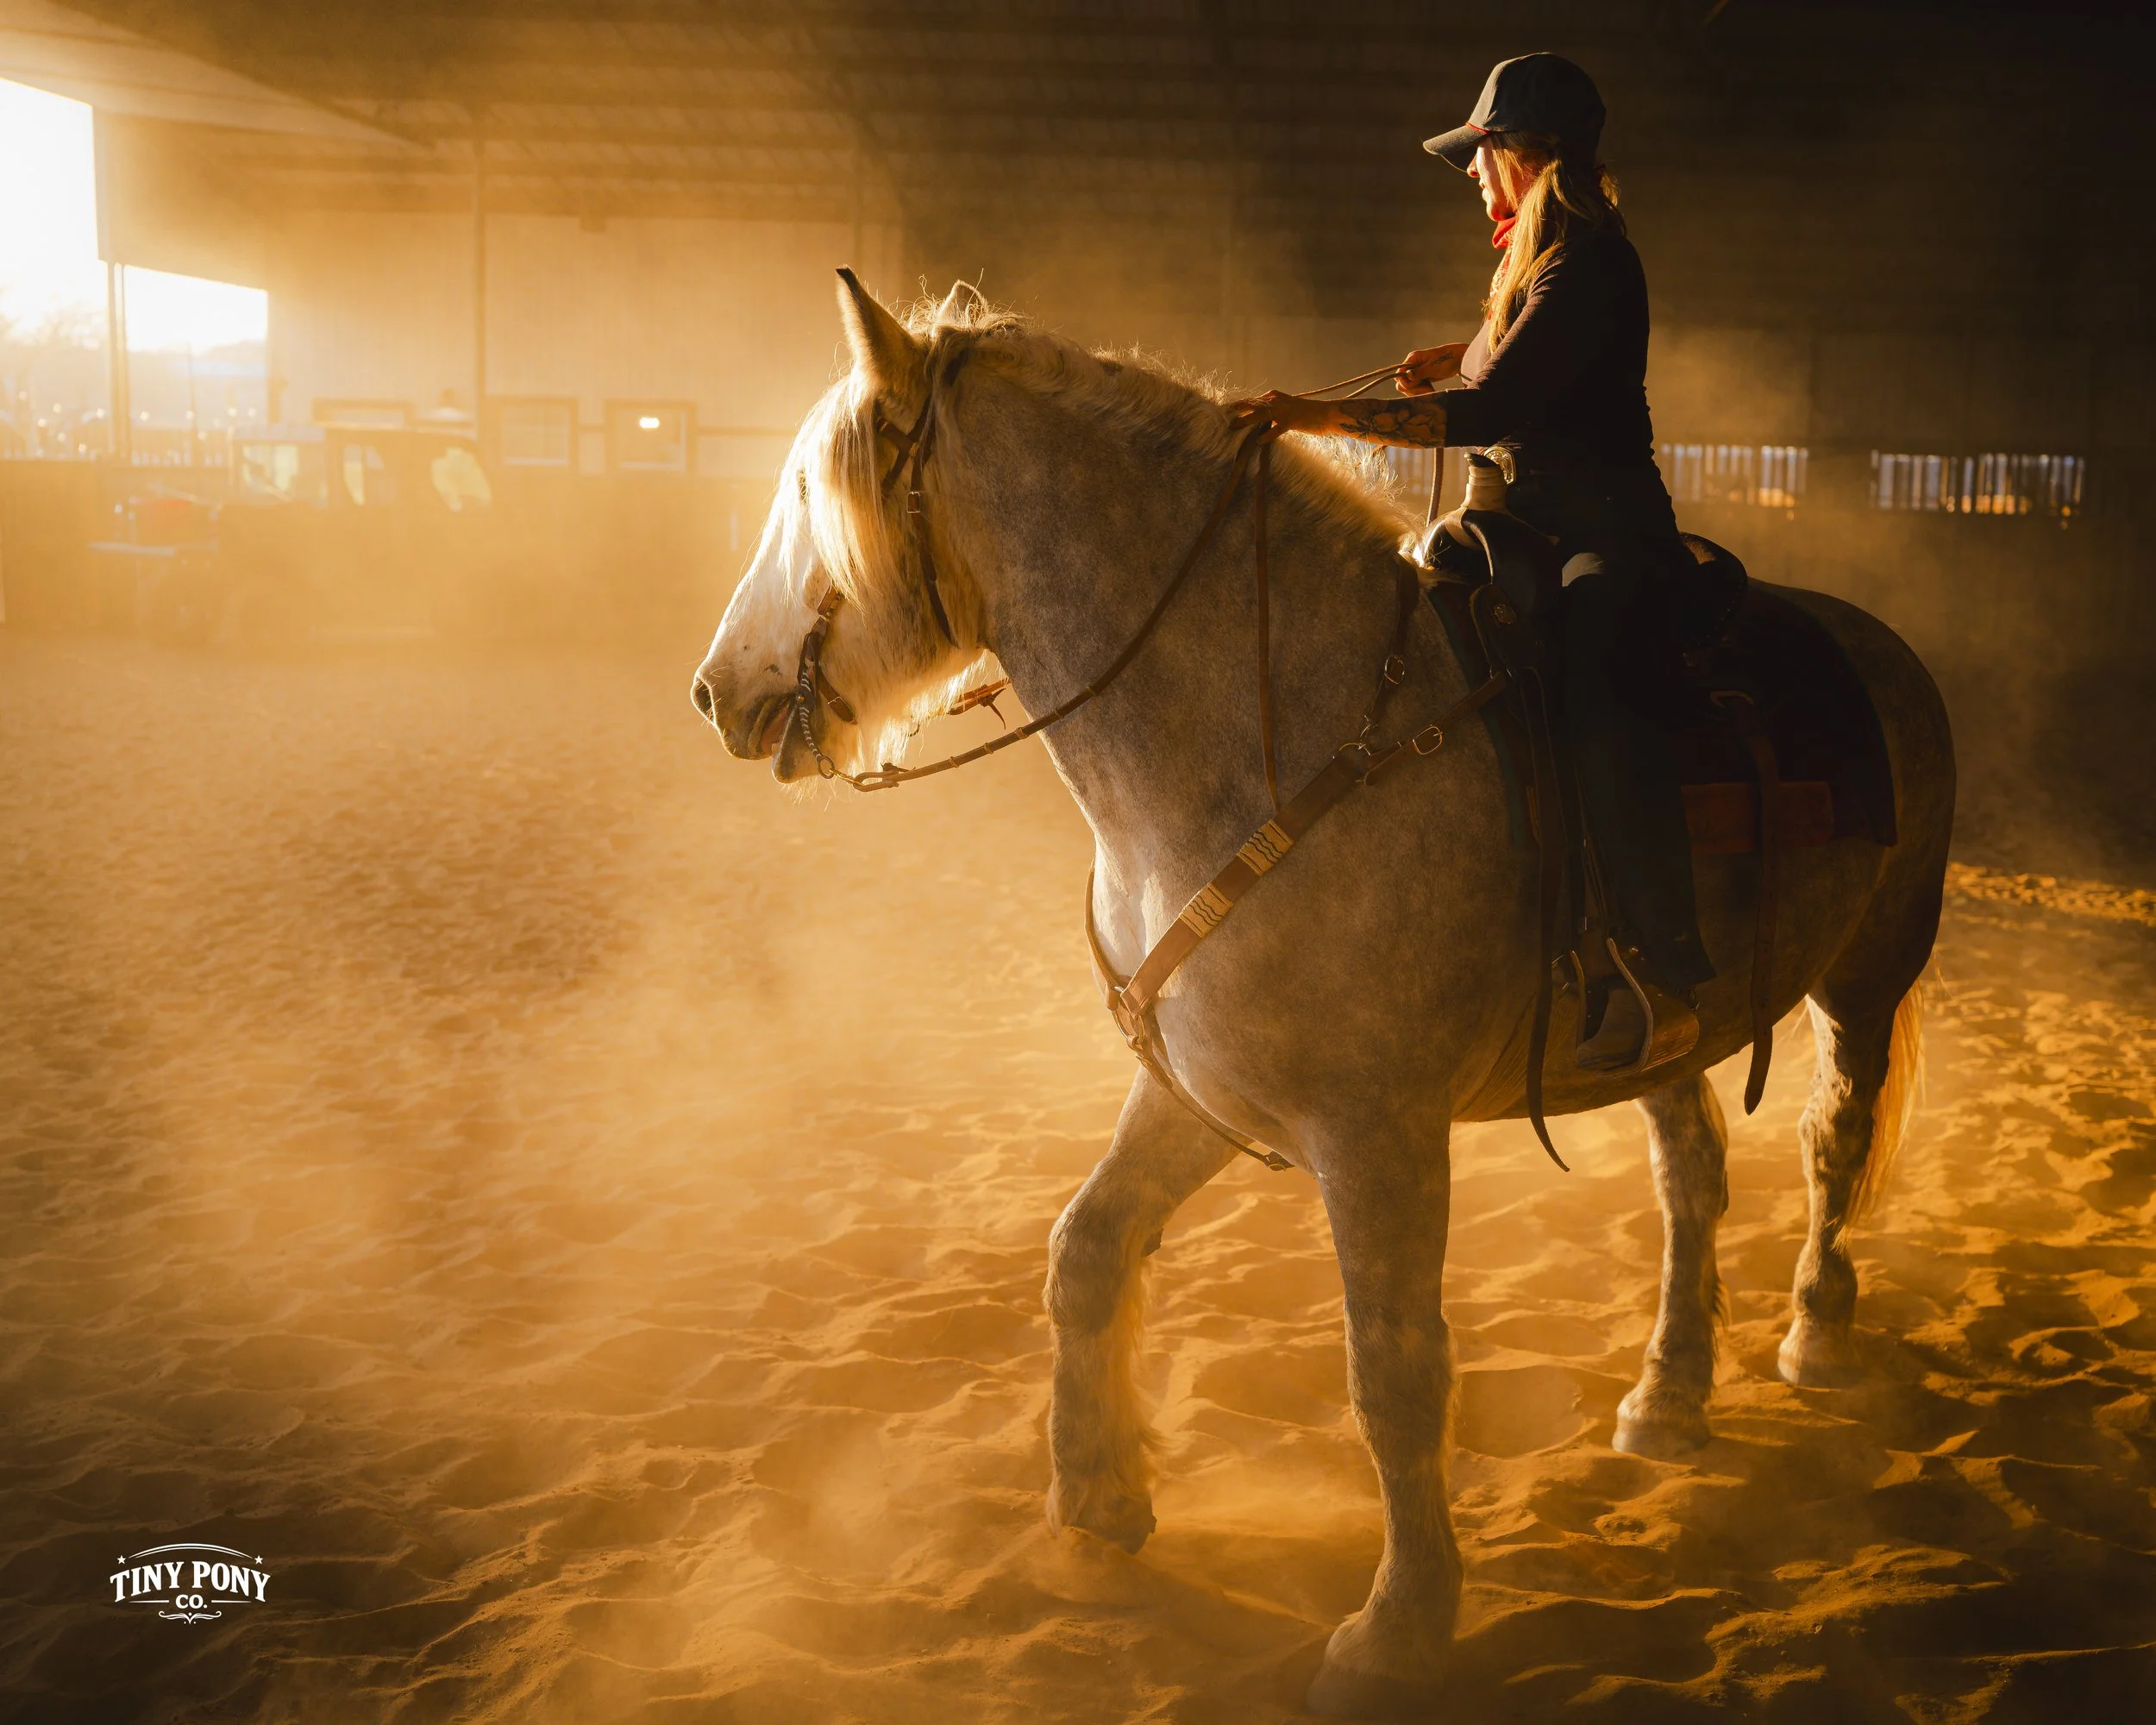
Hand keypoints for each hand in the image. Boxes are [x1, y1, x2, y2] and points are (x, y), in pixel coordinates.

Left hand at [1226, 391, 1346, 434]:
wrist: (1326, 414)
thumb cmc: (1306, 414)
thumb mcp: (1285, 410)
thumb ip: (1270, 414)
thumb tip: (1255, 422)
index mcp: (1273, 396)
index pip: (1251, 401)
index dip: (1238, 407)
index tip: (1224, 412)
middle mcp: (1276, 400)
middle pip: (1252, 406)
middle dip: (1237, 413)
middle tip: (1223, 419)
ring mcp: (1283, 410)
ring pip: (1260, 416)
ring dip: (1245, 422)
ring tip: (1233, 428)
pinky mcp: (1291, 421)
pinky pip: (1276, 429)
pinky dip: (1267, 435)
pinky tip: (1259, 441)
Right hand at [1395, 343, 1467, 394]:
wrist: (1460, 359)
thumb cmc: (1447, 359)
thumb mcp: (1433, 367)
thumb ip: (1419, 372)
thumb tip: (1407, 376)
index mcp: (1412, 359)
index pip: (1399, 374)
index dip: (1406, 382)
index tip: (1418, 383)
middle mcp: (1412, 365)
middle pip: (1402, 383)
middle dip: (1413, 389)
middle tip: (1426, 390)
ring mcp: (1416, 372)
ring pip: (1409, 388)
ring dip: (1418, 391)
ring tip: (1430, 390)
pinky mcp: (1422, 378)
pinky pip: (1416, 388)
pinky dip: (1422, 391)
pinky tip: (1430, 390)